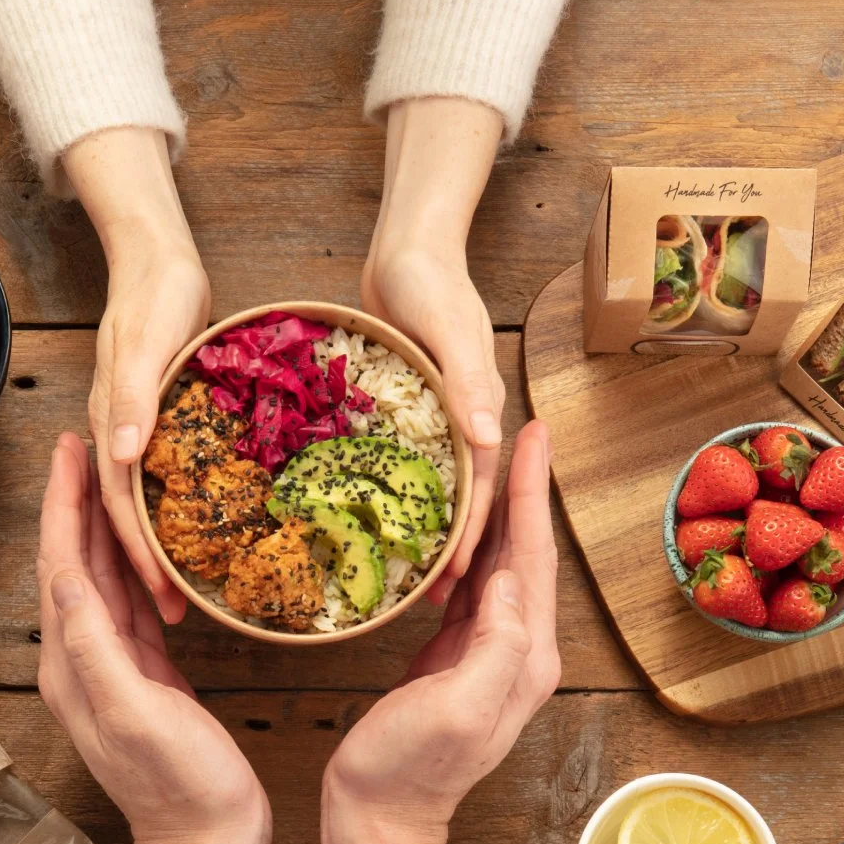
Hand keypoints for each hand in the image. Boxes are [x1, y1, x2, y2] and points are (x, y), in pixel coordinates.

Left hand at [37, 432, 270, 843]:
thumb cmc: (180, 786)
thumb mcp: (135, 713)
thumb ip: (96, 646)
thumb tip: (66, 574)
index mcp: (72, 662)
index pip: (59, 565)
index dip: (62, 504)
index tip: (70, 448)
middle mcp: (82, 659)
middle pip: (74, 562)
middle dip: (78, 501)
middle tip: (91, 444)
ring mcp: (114, 667)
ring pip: (104, 578)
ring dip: (106, 526)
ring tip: (118, 475)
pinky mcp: (147, 675)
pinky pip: (134, 605)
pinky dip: (138, 566)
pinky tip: (152, 543)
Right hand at [65, 128, 210, 624]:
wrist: (156, 256)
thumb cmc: (155, 293)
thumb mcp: (147, 341)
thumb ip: (134, 397)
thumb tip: (121, 456)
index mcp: (112, 423)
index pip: (122, 506)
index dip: (140, 556)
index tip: (164, 598)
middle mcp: (120, 433)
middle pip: (128, 516)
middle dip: (146, 568)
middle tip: (178, 616)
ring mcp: (137, 427)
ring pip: (142, 502)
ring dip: (159, 546)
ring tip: (186, 588)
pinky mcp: (160, 418)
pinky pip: (164, 478)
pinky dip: (176, 510)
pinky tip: (204, 527)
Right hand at [321, 421, 559, 843]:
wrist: (379, 817)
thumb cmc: (409, 770)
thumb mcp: (457, 710)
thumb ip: (496, 648)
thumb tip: (512, 581)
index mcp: (524, 655)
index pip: (533, 557)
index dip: (532, 493)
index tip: (534, 436)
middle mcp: (517, 648)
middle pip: (524, 551)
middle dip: (522, 488)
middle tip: (520, 430)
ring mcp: (487, 651)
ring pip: (498, 562)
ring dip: (499, 509)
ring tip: (489, 460)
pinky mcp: (455, 653)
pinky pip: (469, 584)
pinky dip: (468, 544)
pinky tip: (454, 522)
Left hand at [361, 98, 505, 601]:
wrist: (408, 244)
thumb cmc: (432, 282)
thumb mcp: (451, 331)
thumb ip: (468, 381)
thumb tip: (488, 438)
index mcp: (476, 410)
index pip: (478, 488)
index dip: (468, 536)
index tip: (455, 583)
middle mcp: (458, 418)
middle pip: (455, 494)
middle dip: (445, 546)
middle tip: (425, 598)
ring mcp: (430, 413)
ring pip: (425, 481)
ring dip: (414, 523)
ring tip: (392, 567)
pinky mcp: (402, 404)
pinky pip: (394, 455)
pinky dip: (382, 484)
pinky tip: (355, 508)